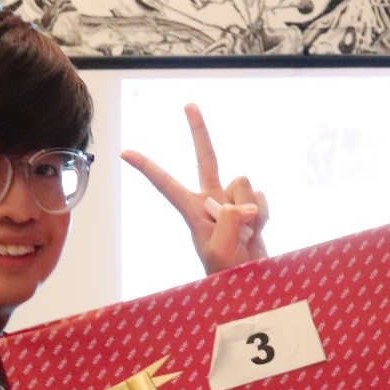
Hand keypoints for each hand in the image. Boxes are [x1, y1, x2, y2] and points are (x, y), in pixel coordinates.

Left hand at [122, 103, 269, 275]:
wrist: (250, 285)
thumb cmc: (225, 274)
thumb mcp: (220, 251)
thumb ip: (229, 220)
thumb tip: (245, 203)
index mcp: (193, 212)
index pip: (166, 184)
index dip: (148, 168)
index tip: (126, 152)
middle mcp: (211, 201)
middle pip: (206, 159)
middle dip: (198, 132)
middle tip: (188, 105)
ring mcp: (232, 203)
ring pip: (243, 182)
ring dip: (250, 207)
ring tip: (246, 233)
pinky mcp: (252, 208)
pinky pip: (261, 196)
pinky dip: (263, 213)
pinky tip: (257, 231)